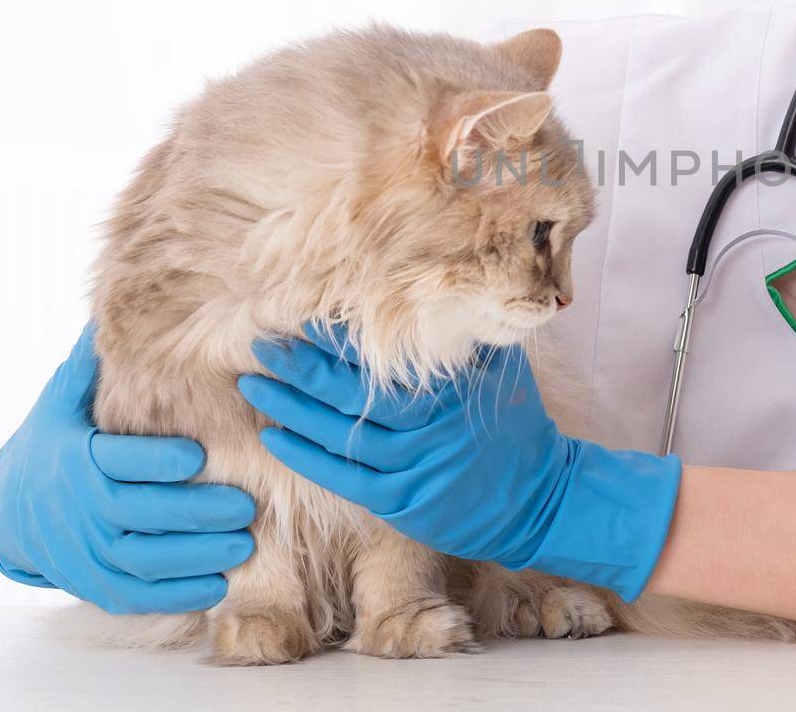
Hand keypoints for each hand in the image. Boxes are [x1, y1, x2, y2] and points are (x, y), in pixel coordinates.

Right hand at [0, 322, 256, 613]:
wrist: (8, 509)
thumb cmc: (55, 440)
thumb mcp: (63, 401)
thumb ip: (92, 362)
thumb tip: (119, 303)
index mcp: (78, 459)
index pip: (119, 462)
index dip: (157, 463)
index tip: (200, 457)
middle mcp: (81, 511)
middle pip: (141, 515)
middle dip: (195, 513)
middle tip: (247, 506)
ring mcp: (86, 553)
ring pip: (143, 560)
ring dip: (195, 558)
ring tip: (244, 546)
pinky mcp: (94, 585)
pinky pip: (136, 595)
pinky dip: (176, 595)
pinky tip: (219, 586)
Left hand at [237, 321, 680, 601]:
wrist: (541, 498)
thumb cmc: (519, 426)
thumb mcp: (503, 371)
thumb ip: (465, 338)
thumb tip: (430, 292)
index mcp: (448, 388)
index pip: (381, 357)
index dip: (336, 338)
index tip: (300, 314)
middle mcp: (426, 427)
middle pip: (349, 393)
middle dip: (300, 366)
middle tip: (260, 341)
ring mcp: (411, 468)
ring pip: (336, 434)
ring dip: (290, 408)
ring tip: (253, 383)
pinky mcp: (400, 504)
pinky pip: (341, 477)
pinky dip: (305, 455)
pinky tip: (276, 436)